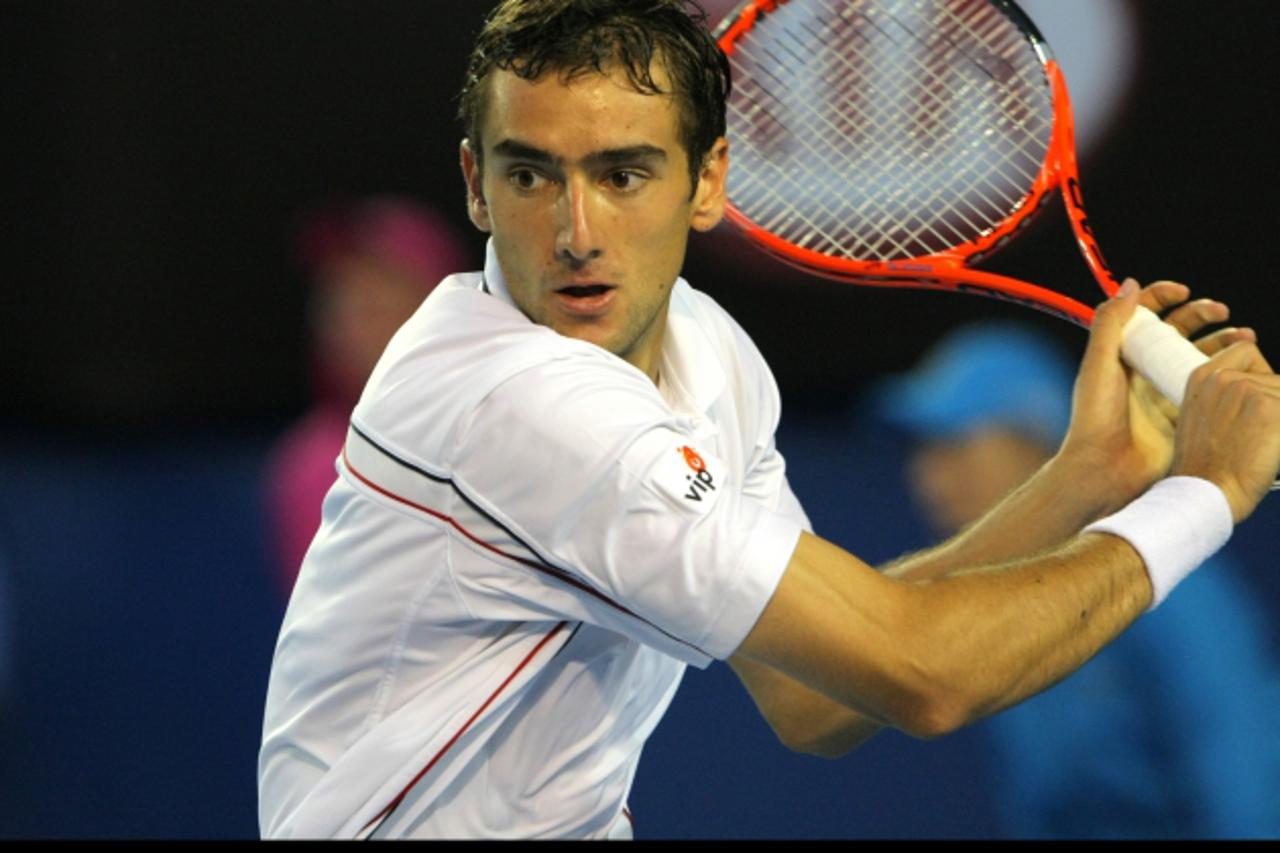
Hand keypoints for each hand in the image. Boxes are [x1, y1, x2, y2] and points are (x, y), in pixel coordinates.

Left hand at [1060, 279, 1255, 509]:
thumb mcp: (1098, 366)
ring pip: (1202, 355)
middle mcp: (1147, 368)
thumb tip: (1128, 286)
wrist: (1107, 469)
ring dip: (1225, 341)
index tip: (1183, 292)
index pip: (1147, 314)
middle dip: (1204, 314)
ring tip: (1245, 338)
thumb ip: (1109, 324)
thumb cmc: (1095, 419)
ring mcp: (1167, 389)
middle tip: (1222, 313)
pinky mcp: (1185, 411)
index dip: (1164, 297)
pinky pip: (1212, 386)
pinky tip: (1245, 368)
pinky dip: (1231, 373)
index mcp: (1124, 353)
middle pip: (1181, 329)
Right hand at [1171, 338, 1279, 521]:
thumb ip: (1225, 396)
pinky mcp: (1272, 409)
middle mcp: (1224, 378)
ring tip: (1261, 446)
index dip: (1260, 373)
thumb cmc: (1205, 467)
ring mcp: (1248, 391)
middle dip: (1275, 405)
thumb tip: (1262, 388)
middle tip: (1257, 436)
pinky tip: (1271, 450)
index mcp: (1202, 377)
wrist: (1205, 493)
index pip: (1247, 352)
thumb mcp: (1201, 420)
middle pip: (1275, 378)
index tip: (1262, 400)